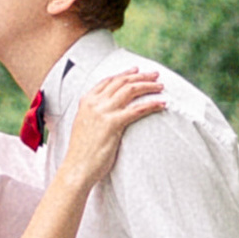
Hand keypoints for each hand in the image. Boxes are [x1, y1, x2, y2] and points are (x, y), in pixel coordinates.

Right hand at [57, 61, 165, 193]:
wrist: (77, 167)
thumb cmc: (82, 151)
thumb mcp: (85, 125)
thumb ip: (95, 113)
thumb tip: (110, 110)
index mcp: (86, 101)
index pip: (109, 80)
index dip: (124, 73)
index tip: (137, 70)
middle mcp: (94, 103)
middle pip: (122, 82)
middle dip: (141, 76)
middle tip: (155, 75)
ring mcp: (103, 112)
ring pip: (130, 90)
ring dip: (148, 86)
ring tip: (160, 87)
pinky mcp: (113, 123)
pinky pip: (137, 109)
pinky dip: (152, 104)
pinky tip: (161, 104)